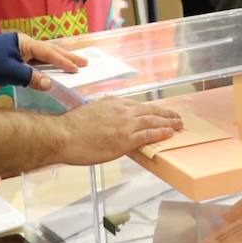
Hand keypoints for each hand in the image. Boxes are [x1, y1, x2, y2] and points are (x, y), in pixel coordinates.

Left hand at [17, 32, 87, 90]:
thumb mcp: (7, 71)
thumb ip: (29, 77)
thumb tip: (49, 85)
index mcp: (24, 43)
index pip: (48, 53)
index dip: (62, 62)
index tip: (76, 70)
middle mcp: (25, 43)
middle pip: (50, 50)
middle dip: (68, 56)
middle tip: (85, 62)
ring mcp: (20, 49)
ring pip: (45, 54)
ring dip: (59, 59)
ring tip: (74, 63)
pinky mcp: (16, 56)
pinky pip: (37, 59)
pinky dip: (48, 64)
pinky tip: (54, 67)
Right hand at [58, 96, 182, 164]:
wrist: (63, 135)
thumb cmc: (70, 128)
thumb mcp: (89, 113)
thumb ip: (103, 115)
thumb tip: (107, 123)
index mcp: (112, 102)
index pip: (136, 105)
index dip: (149, 109)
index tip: (157, 111)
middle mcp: (122, 110)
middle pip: (149, 110)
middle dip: (165, 113)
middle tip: (176, 116)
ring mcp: (125, 124)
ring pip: (153, 120)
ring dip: (168, 122)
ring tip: (179, 124)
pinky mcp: (125, 139)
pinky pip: (148, 135)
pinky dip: (161, 133)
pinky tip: (170, 133)